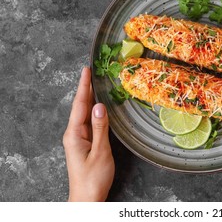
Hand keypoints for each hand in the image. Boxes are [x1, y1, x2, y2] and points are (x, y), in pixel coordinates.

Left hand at [63, 67, 114, 201]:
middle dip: (85, 88)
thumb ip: (100, 127)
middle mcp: (74, 134)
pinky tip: (97, 106)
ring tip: (94, 83)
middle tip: (91, 71)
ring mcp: (78, 138)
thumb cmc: (93, 178)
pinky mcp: (84, 143)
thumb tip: (99, 106)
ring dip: (89, 98)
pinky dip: (93, 110)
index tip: (86, 70)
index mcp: (74, 134)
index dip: (84, 87)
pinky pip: (88, 122)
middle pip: (80, 106)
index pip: (80, 105)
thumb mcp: (100, 152)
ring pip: (84, 113)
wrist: (87, 197)